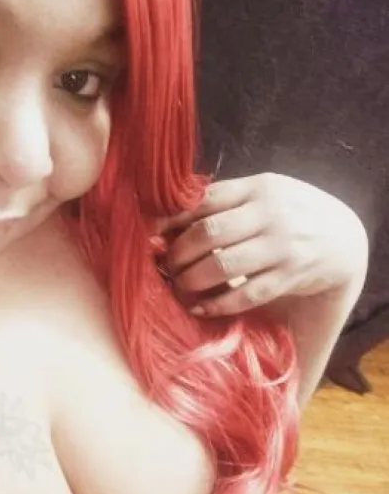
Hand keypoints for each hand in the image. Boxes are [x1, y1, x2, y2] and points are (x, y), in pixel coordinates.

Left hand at [152, 173, 368, 316]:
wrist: (341, 239)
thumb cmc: (288, 214)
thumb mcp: (262, 196)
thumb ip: (223, 203)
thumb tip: (167, 222)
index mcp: (259, 187)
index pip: (205, 200)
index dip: (171, 218)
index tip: (150, 233)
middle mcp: (271, 214)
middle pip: (209, 233)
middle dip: (178, 252)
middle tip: (165, 264)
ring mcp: (282, 247)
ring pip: (223, 266)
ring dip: (191, 279)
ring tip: (178, 285)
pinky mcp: (290, 277)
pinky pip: (246, 295)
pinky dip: (217, 304)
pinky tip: (199, 306)